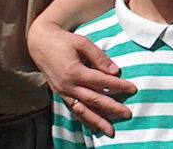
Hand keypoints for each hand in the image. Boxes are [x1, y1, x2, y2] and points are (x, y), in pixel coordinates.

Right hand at [29, 18, 135, 135]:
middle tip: (128, 114)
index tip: (132, 89)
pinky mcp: (60, 95)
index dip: (118, 86)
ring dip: (97, 121)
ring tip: (110, 131)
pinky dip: (85, 119)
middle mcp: (68, 85)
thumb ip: (99, 57)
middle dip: (112, 108)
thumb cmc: (63, 41)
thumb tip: (115, 71)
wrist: (39, 44)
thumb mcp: (82, 42)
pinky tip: (93, 125)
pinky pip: (74, 110)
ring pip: (83, 111)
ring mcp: (63, 92)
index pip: (102, 82)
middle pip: (94, 100)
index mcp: (75, 71)